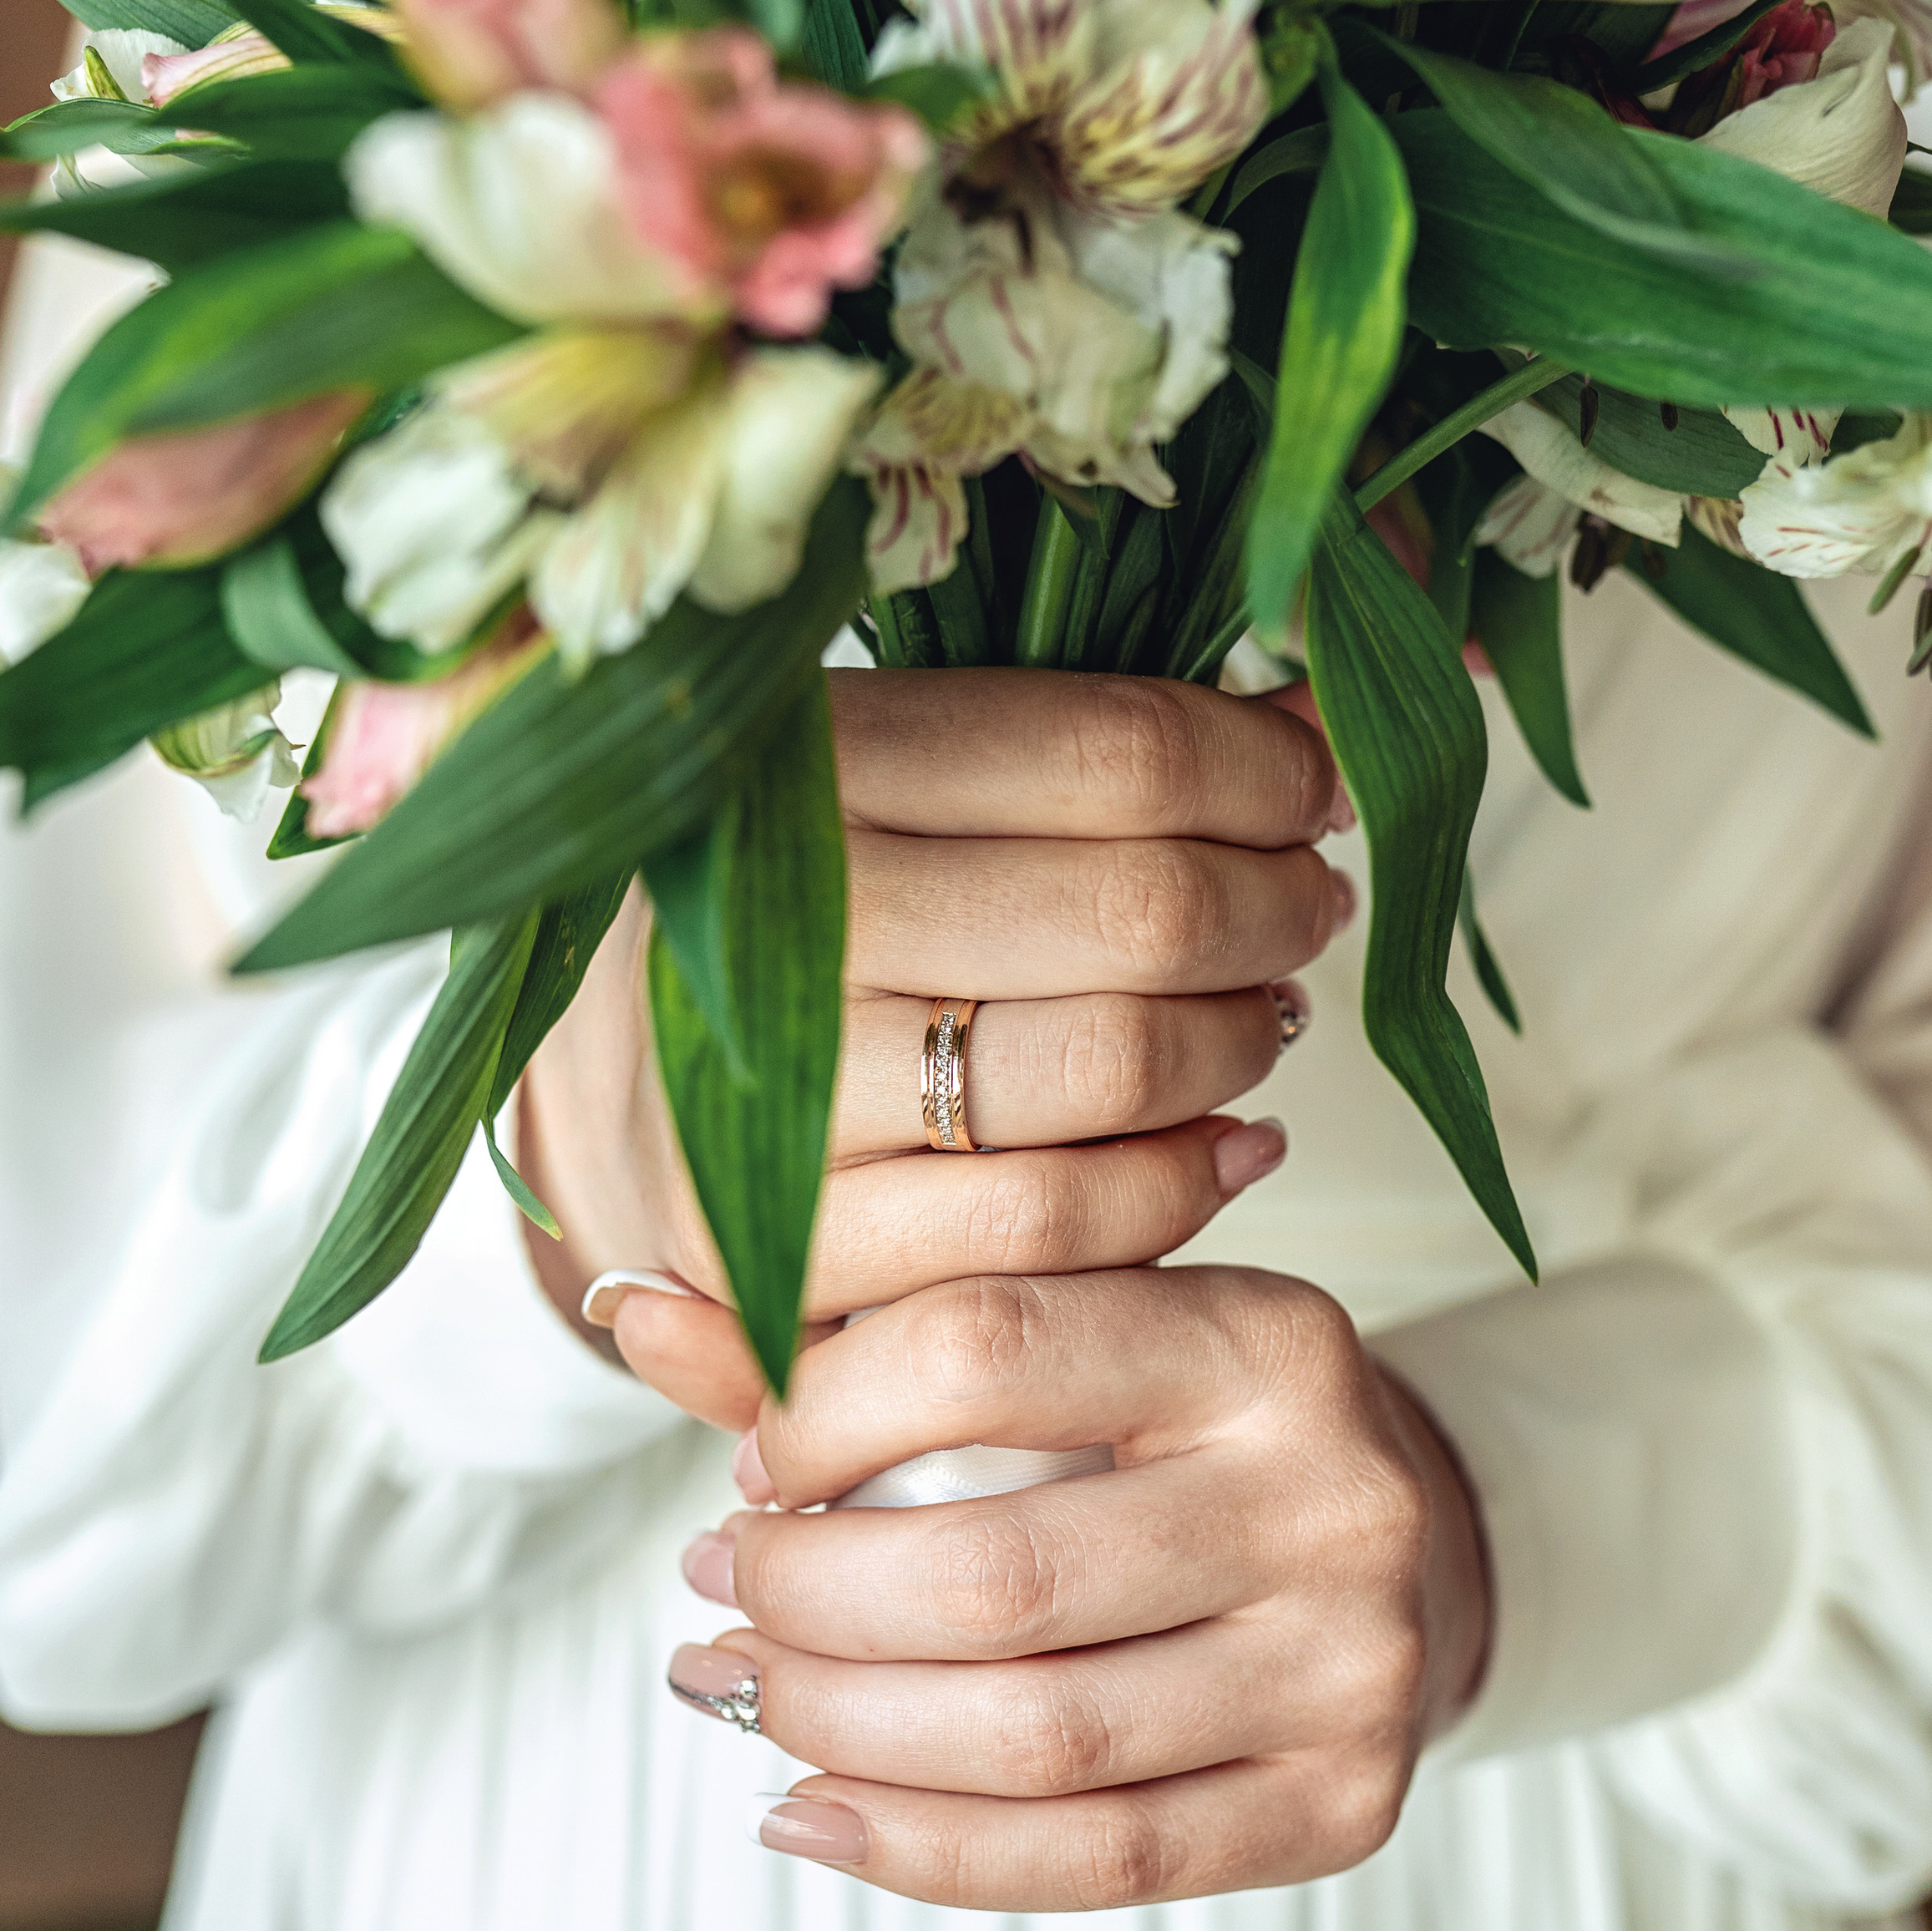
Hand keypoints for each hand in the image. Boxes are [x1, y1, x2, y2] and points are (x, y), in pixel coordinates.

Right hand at [522, 670, 1351, 1418]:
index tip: (1315, 785)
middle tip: (1307, 904)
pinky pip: (1060, 1222)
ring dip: (1237, 1040)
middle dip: (1273, 905)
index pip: (1116, 751)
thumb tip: (1329, 677)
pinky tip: (1231, 1140)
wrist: (602, 1090)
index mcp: (800, 759)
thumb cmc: (789, 904)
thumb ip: (1070, 732)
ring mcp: (787, 1098)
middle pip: (1140, 910)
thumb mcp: (885, 766)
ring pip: (1117, 1066)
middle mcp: (784, 920)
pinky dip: (1186, 1182)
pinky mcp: (794, 1253)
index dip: (1262, 768)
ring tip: (1262, 1013)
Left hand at [649, 1264, 1489, 1910]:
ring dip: (837, 1727)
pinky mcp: (1346, 1807)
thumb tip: (633, 1309)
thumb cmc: (1167, 1423)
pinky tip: (808, 1809)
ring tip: (739, 1685)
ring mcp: (1357, 1665)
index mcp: (1270, 1333)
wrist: (1387, 1541)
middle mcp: (1339, 1494)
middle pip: (998, 1579)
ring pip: (1038, 1740)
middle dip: (807, 1597)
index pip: (987, 1353)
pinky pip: (1099, 1863)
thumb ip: (850, 1337)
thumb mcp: (1054, 1337)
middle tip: (715, 1582)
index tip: (747, 1460)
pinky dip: (922, 1850)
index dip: (820, 1418)